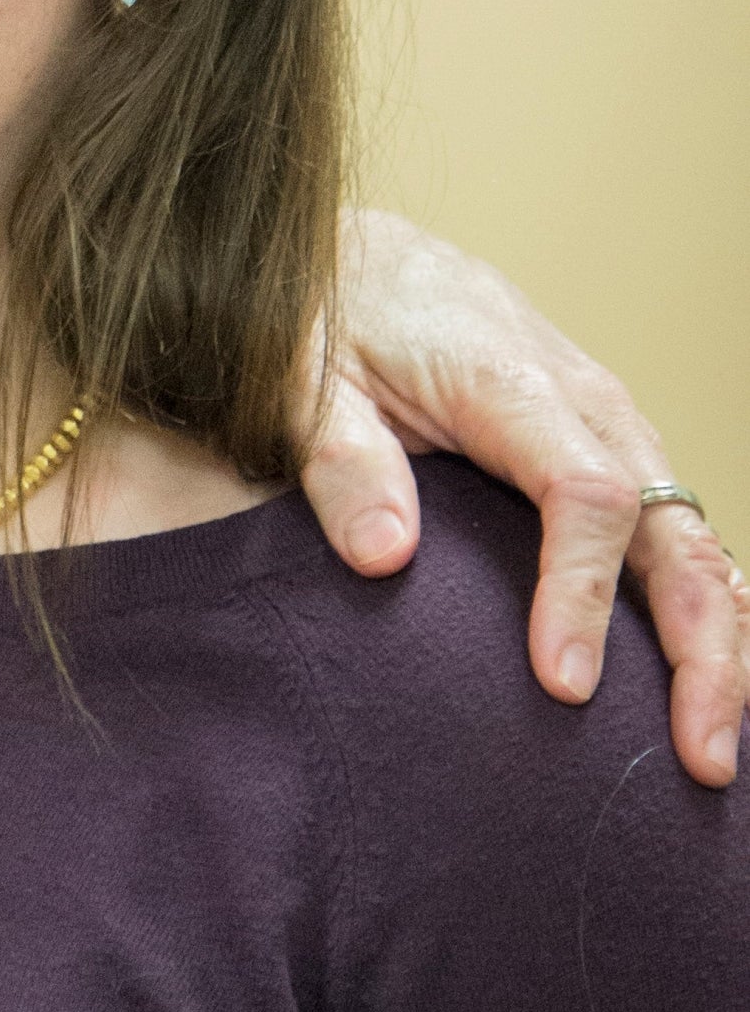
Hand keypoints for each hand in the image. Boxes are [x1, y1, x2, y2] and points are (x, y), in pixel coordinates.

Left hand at [299, 211, 742, 787]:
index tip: (564, 685)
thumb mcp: (302, 382)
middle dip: (702, 648)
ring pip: (696, 541)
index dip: (582, 595)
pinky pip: (675, 533)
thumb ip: (343, 464)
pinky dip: (701, 607)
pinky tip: (704, 681)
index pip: (586, 498)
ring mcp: (610, 429)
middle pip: (676, 533)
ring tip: (712, 747)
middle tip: (700, 754)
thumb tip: (382, 558)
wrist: (356, 256)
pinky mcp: (606, 451)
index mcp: (515, 386)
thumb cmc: (325, 318)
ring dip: (719, 643)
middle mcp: (588, 405)